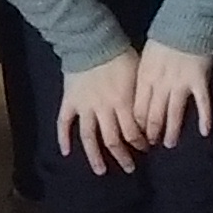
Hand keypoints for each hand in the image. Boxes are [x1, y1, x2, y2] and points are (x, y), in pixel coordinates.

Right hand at [56, 53, 148, 176]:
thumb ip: (141, 95)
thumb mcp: (138, 73)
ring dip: (95, 156)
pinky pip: (64, 123)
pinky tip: (65, 152)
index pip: (133, 132)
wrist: (91, 40)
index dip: (140, 143)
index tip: (145, 148)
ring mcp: (85, 107)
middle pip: (113, 140)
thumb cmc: (119, 54)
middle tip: (129, 168)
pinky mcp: (69, 101)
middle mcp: (104, 109)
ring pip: (89, 137)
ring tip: (100, 171)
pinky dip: (63, 138)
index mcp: (123, 102)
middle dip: (122, 156)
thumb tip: (150, 113)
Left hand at [130, 42, 212, 144]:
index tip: (137, 135)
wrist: (187, 23)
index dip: (137, 125)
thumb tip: (136, 94)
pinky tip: (205, 132)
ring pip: (174, 114)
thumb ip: (142, 77)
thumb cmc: (164, 37)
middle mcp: (161, 84)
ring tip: (170, 144)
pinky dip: (204, 119)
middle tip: (151, 145)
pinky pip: (202, 104)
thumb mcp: (145, 57)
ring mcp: (181, 84)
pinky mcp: (199, 82)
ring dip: (171, 131)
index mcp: (145, 77)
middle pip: (154, 115)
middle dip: (151, 133)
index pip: (137, 109)